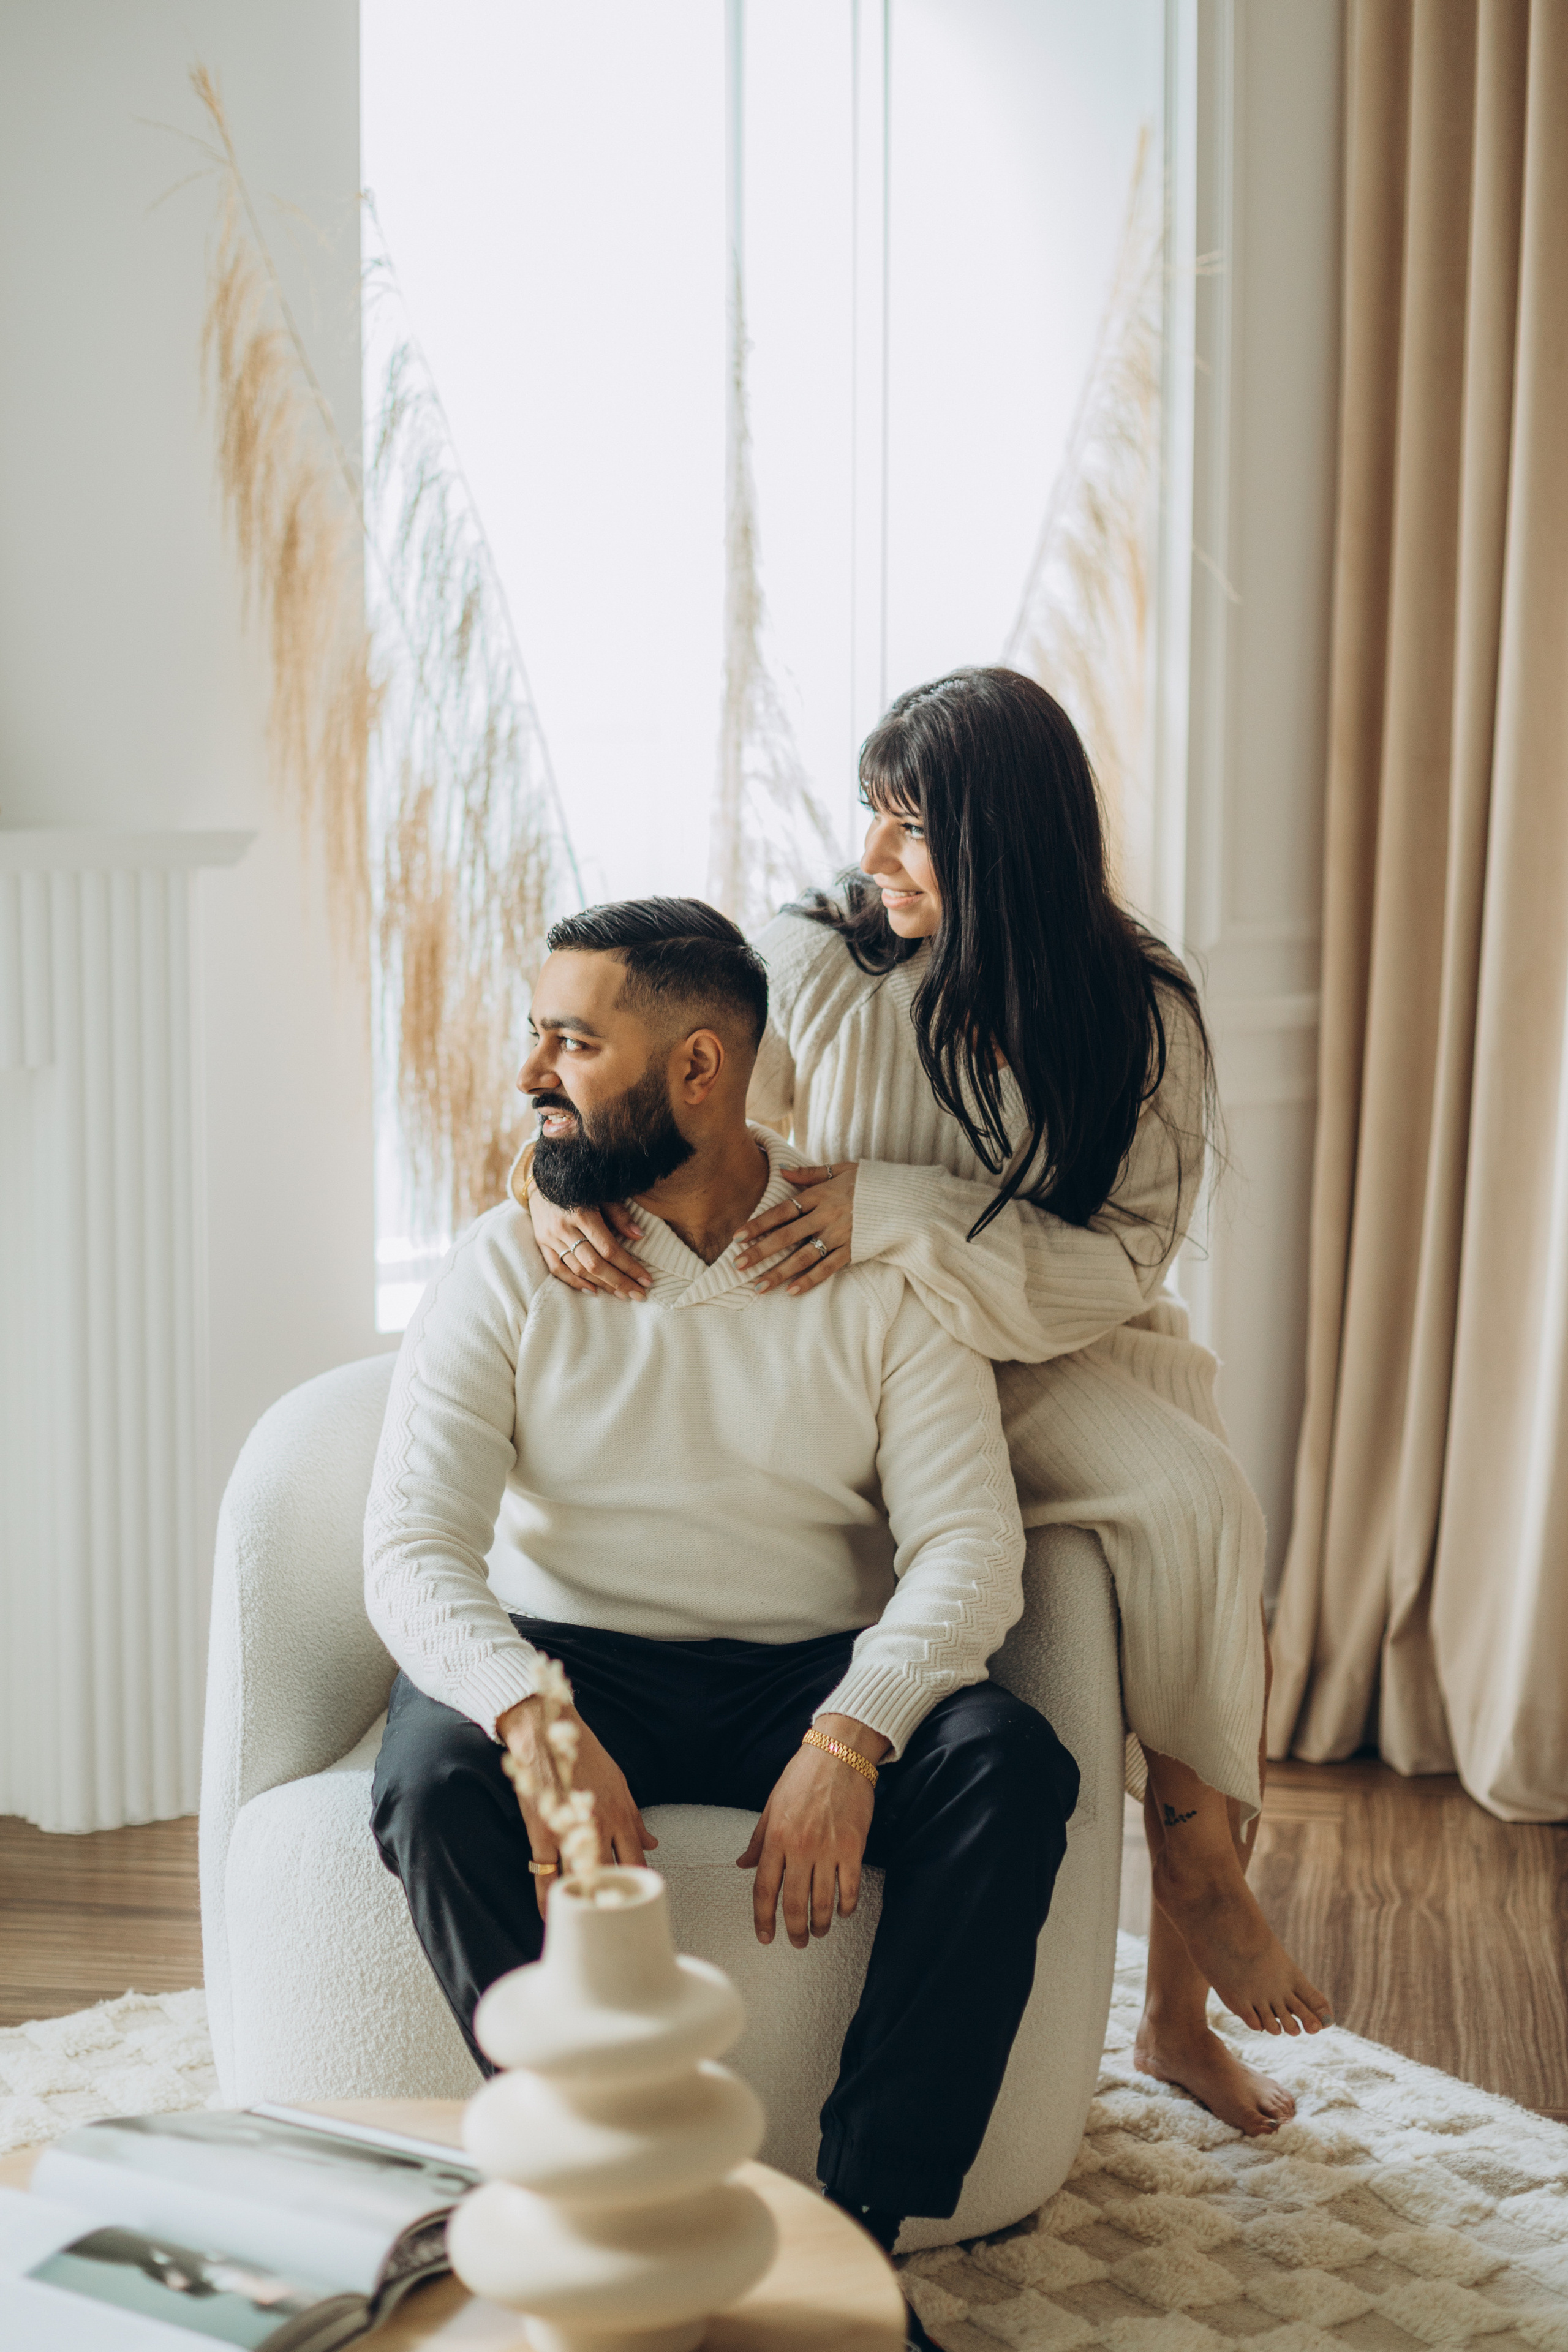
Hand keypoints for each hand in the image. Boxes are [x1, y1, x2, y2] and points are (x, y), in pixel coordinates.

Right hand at [497, 1696, 657, 1914]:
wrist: (547, 1733)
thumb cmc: (585, 1756)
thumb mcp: (620, 1784)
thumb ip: (635, 1818)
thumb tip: (653, 1843)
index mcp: (621, 1815)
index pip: (638, 1860)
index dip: (639, 1885)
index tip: (640, 1905)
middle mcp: (600, 1827)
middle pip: (613, 1875)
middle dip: (614, 1900)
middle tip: (614, 1925)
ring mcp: (570, 1832)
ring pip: (581, 1879)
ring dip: (583, 1903)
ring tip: (585, 1926)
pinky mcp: (542, 1834)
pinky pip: (546, 1876)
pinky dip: (548, 1899)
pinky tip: (550, 1915)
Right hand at [525, 1170, 650, 1300]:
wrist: (541, 1174)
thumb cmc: (579, 1183)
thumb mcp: (602, 1192)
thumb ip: (619, 1214)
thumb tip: (639, 1236)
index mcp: (582, 1213)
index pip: (609, 1249)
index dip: (629, 1267)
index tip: (646, 1280)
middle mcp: (564, 1228)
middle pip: (594, 1264)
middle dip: (620, 1282)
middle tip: (639, 1295)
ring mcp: (550, 1237)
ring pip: (577, 1269)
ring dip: (602, 1284)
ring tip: (622, 1294)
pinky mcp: (541, 1242)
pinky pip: (557, 1268)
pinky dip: (574, 1282)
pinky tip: (593, 1290)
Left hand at [734, 1163, 856, 1295]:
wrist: (904, 1197)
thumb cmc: (869, 1182)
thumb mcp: (840, 1170)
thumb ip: (809, 1173)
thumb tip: (781, 1170)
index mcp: (820, 1196)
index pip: (782, 1212)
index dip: (759, 1224)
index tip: (737, 1236)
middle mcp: (827, 1217)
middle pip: (787, 1237)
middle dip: (760, 1253)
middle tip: (737, 1266)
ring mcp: (840, 1236)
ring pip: (803, 1258)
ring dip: (779, 1273)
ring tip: (758, 1286)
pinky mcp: (853, 1251)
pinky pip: (828, 1269)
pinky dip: (810, 1281)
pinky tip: (791, 1291)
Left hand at [736, 1714, 886, 1947]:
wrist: (840, 1753)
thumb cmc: (804, 1775)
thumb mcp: (772, 1805)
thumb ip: (758, 1840)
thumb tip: (743, 1864)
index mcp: (776, 1837)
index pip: (764, 1889)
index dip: (763, 1919)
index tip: (765, 1936)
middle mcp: (800, 1847)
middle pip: (793, 1902)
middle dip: (794, 1930)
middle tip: (797, 1942)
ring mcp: (828, 1849)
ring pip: (823, 1901)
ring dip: (820, 1923)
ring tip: (819, 1931)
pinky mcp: (853, 1847)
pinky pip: (850, 1887)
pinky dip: (846, 1906)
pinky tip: (842, 1912)